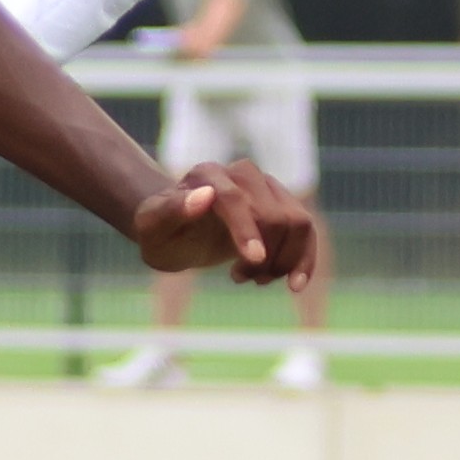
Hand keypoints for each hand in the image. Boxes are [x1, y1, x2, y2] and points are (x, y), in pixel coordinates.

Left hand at [133, 161, 316, 281]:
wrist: (178, 231)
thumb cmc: (162, 232)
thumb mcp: (151, 228)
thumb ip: (171, 210)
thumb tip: (204, 196)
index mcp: (206, 175)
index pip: (234, 198)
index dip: (246, 230)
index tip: (254, 261)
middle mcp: (242, 174)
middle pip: (272, 214)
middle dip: (262, 256)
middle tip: (239, 277)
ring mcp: (267, 187)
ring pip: (298, 222)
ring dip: (283, 261)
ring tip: (256, 278)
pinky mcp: (283, 205)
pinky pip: (308, 230)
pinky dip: (306, 260)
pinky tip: (293, 285)